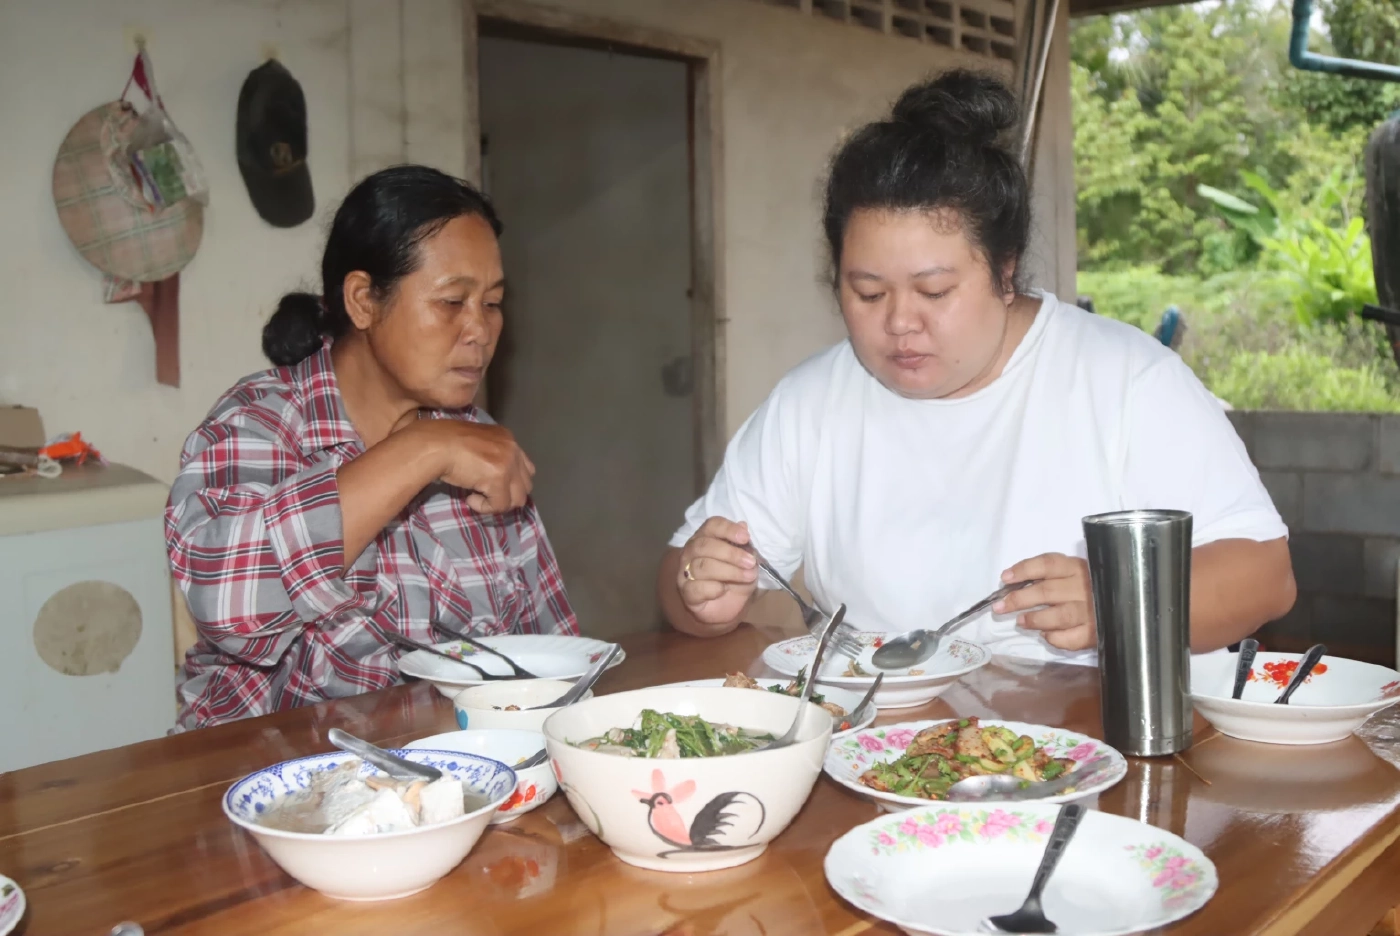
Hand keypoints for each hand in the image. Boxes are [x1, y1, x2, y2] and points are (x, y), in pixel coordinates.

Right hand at [409, 419, 535, 513]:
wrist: (435, 444)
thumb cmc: (446, 443)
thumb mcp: (476, 444)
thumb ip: (491, 456)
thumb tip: (493, 479)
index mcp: (507, 438)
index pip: (525, 468)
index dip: (510, 483)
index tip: (491, 487)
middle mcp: (513, 449)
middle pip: (526, 485)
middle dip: (507, 495)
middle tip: (486, 495)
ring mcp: (508, 464)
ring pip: (517, 499)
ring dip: (497, 503)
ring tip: (477, 497)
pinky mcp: (499, 479)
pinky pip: (500, 506)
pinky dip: (484, 508)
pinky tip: (470, 499)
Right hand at [676, 517, 758, 625]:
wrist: (727, 608)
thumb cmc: (734, 579)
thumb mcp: (747, 563)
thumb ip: (745, 546)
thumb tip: (743, 526)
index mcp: (705, 538)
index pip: (711, 525)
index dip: (728, 529)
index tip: (745, 537)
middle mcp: (690, 552)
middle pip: (704, 545)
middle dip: (730, 553)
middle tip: (750, 562)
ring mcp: (685, 572)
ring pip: (701, 566)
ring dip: (729, 571)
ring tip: (747, 576)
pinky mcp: (686, 592)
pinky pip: (696, 587)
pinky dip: (714, 588)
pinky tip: (723, 590)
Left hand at [994, 553, 1096, 650]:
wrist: (1124, 607)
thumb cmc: (1090, 588)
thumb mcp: (1073, 574)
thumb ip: (1050, 576)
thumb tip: (1013, 584)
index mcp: (1077, 568)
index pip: (1048, 564)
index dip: (1025, 569)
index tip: (1005, 578)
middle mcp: (1085, 588)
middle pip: (1047, 591)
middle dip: (1019, 599)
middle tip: (999, 607)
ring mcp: (1092, 612)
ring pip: (1059, 615)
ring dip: (1035, 619)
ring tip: (1020, 621)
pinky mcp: (1095, 633)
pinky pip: (1071, 638)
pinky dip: (1055, 638)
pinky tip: (1047, 636)